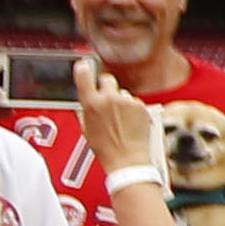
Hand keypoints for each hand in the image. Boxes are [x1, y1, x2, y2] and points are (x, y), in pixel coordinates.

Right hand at [75, 56, 156, 177]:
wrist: (127, 160)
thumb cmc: (107, 149)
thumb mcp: (87, 128)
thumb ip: (87, 109)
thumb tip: (88, 99)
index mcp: (92, 104)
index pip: (84, 74)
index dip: (83, 68)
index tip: (84, 65)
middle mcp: (109, 99)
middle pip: (107, 79)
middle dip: (106, 87)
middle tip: (107, 100)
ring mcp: (126, 102)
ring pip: (122, 93)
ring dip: (121, 101)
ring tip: (121, 120)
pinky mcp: (140, 106)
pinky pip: (134, 102)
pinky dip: (133, 110)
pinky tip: (130, 123)